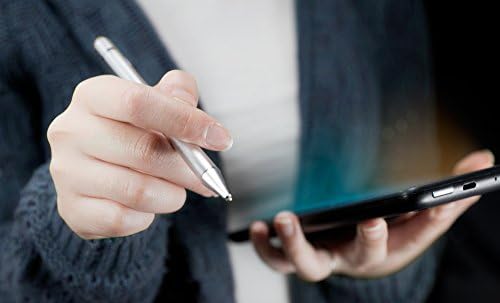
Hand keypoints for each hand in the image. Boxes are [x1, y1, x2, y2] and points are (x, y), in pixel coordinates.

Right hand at [48, 70, 231, 238]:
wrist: (97, 172)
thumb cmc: (134, 132)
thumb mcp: (157, 104)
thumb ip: (178, 96)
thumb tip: (196, 113)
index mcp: (92, 96)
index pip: (138, 103)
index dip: (185, 121)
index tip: (220, 139)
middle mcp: (70, 131)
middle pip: (144, 151)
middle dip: (188, 168)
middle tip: (207, 177)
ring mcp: (66, 173)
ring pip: (139, 190)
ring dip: (172, 195)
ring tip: (176, 190)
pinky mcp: (71, 209)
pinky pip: (125, 219)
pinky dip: (148, 216)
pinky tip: (148, 206)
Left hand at [251, 150, 493, 280]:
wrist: (361, 249)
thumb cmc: (393, 232)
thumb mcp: (422, 216)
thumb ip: (452, 192)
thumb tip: (485, 160)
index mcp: (388, 251)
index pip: (398, 243)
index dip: (395, 232)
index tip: (388, 215)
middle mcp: (354, 259)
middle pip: (352, 259)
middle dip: (358, 242)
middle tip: (351, 221)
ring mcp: (323, 258)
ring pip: (304, 265)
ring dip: (291, 245)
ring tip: (280, 219)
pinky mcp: (298, 253)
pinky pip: (277, 257)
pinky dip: (266, 246)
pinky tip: (258, 226)